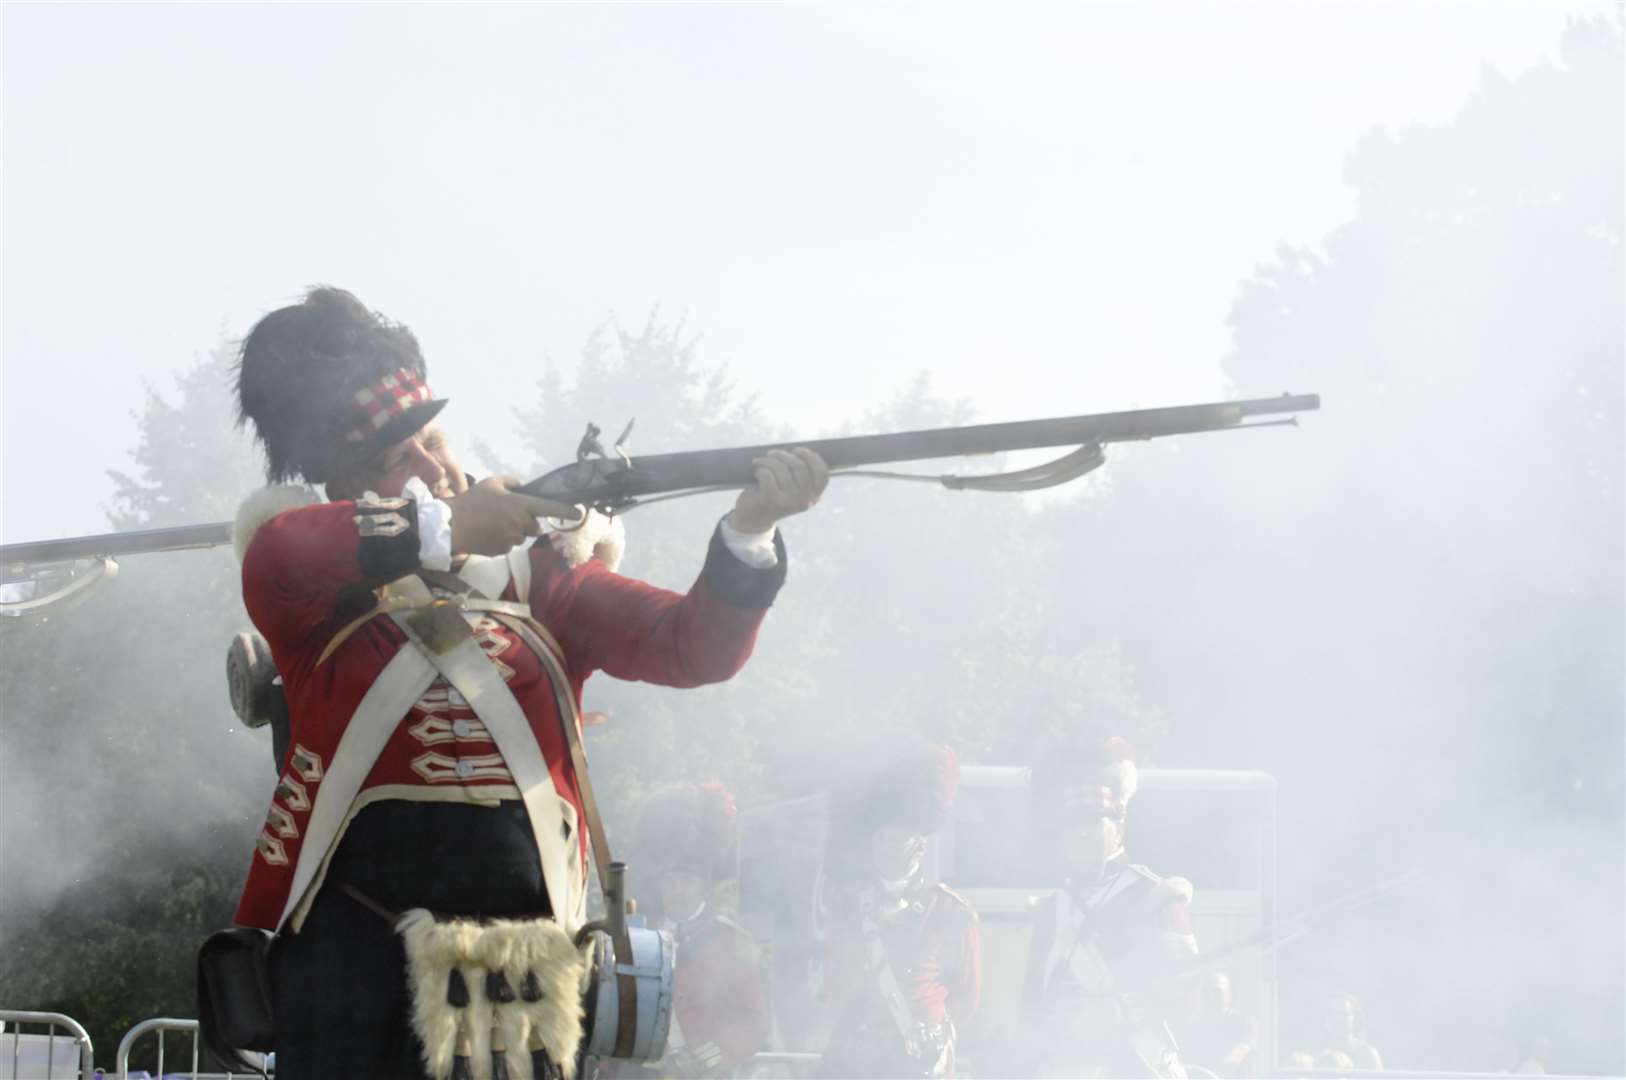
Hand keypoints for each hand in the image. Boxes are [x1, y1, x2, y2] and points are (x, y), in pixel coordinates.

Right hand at [445, 475, 581, 555]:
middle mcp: (520, 524)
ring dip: (513, 531)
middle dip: (526, 522)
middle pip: (535, 526)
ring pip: (521, 537)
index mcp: (520, 505)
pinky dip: (502, 540)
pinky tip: (487, 533)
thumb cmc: (472, 501)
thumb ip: (513, 482)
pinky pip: (509, 546)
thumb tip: (524, 488)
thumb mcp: (492, 483)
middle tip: (507, 515)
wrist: (451, 525)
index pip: (549, 508)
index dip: (566, 511)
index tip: (579, 513)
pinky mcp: (503, 551)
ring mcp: (512, 540)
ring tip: (492, 524)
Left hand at [728, 448, 828, 533]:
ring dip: (768, 461)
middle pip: (799, 466)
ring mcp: (789, 502)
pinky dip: (760, 469)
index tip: (796, 451)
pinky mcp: (772, 501)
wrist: (753, 518)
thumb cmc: (773, 494)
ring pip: (781, 469)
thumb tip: (799, 450)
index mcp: (814, 496)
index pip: (822, 473)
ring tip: (760, 462)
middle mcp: (805, 501)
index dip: (811, 457)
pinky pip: (767, 475)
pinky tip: (757, 472)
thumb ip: (800, 472)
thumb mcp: (792, 486)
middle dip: (783, 455)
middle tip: (771, 454)